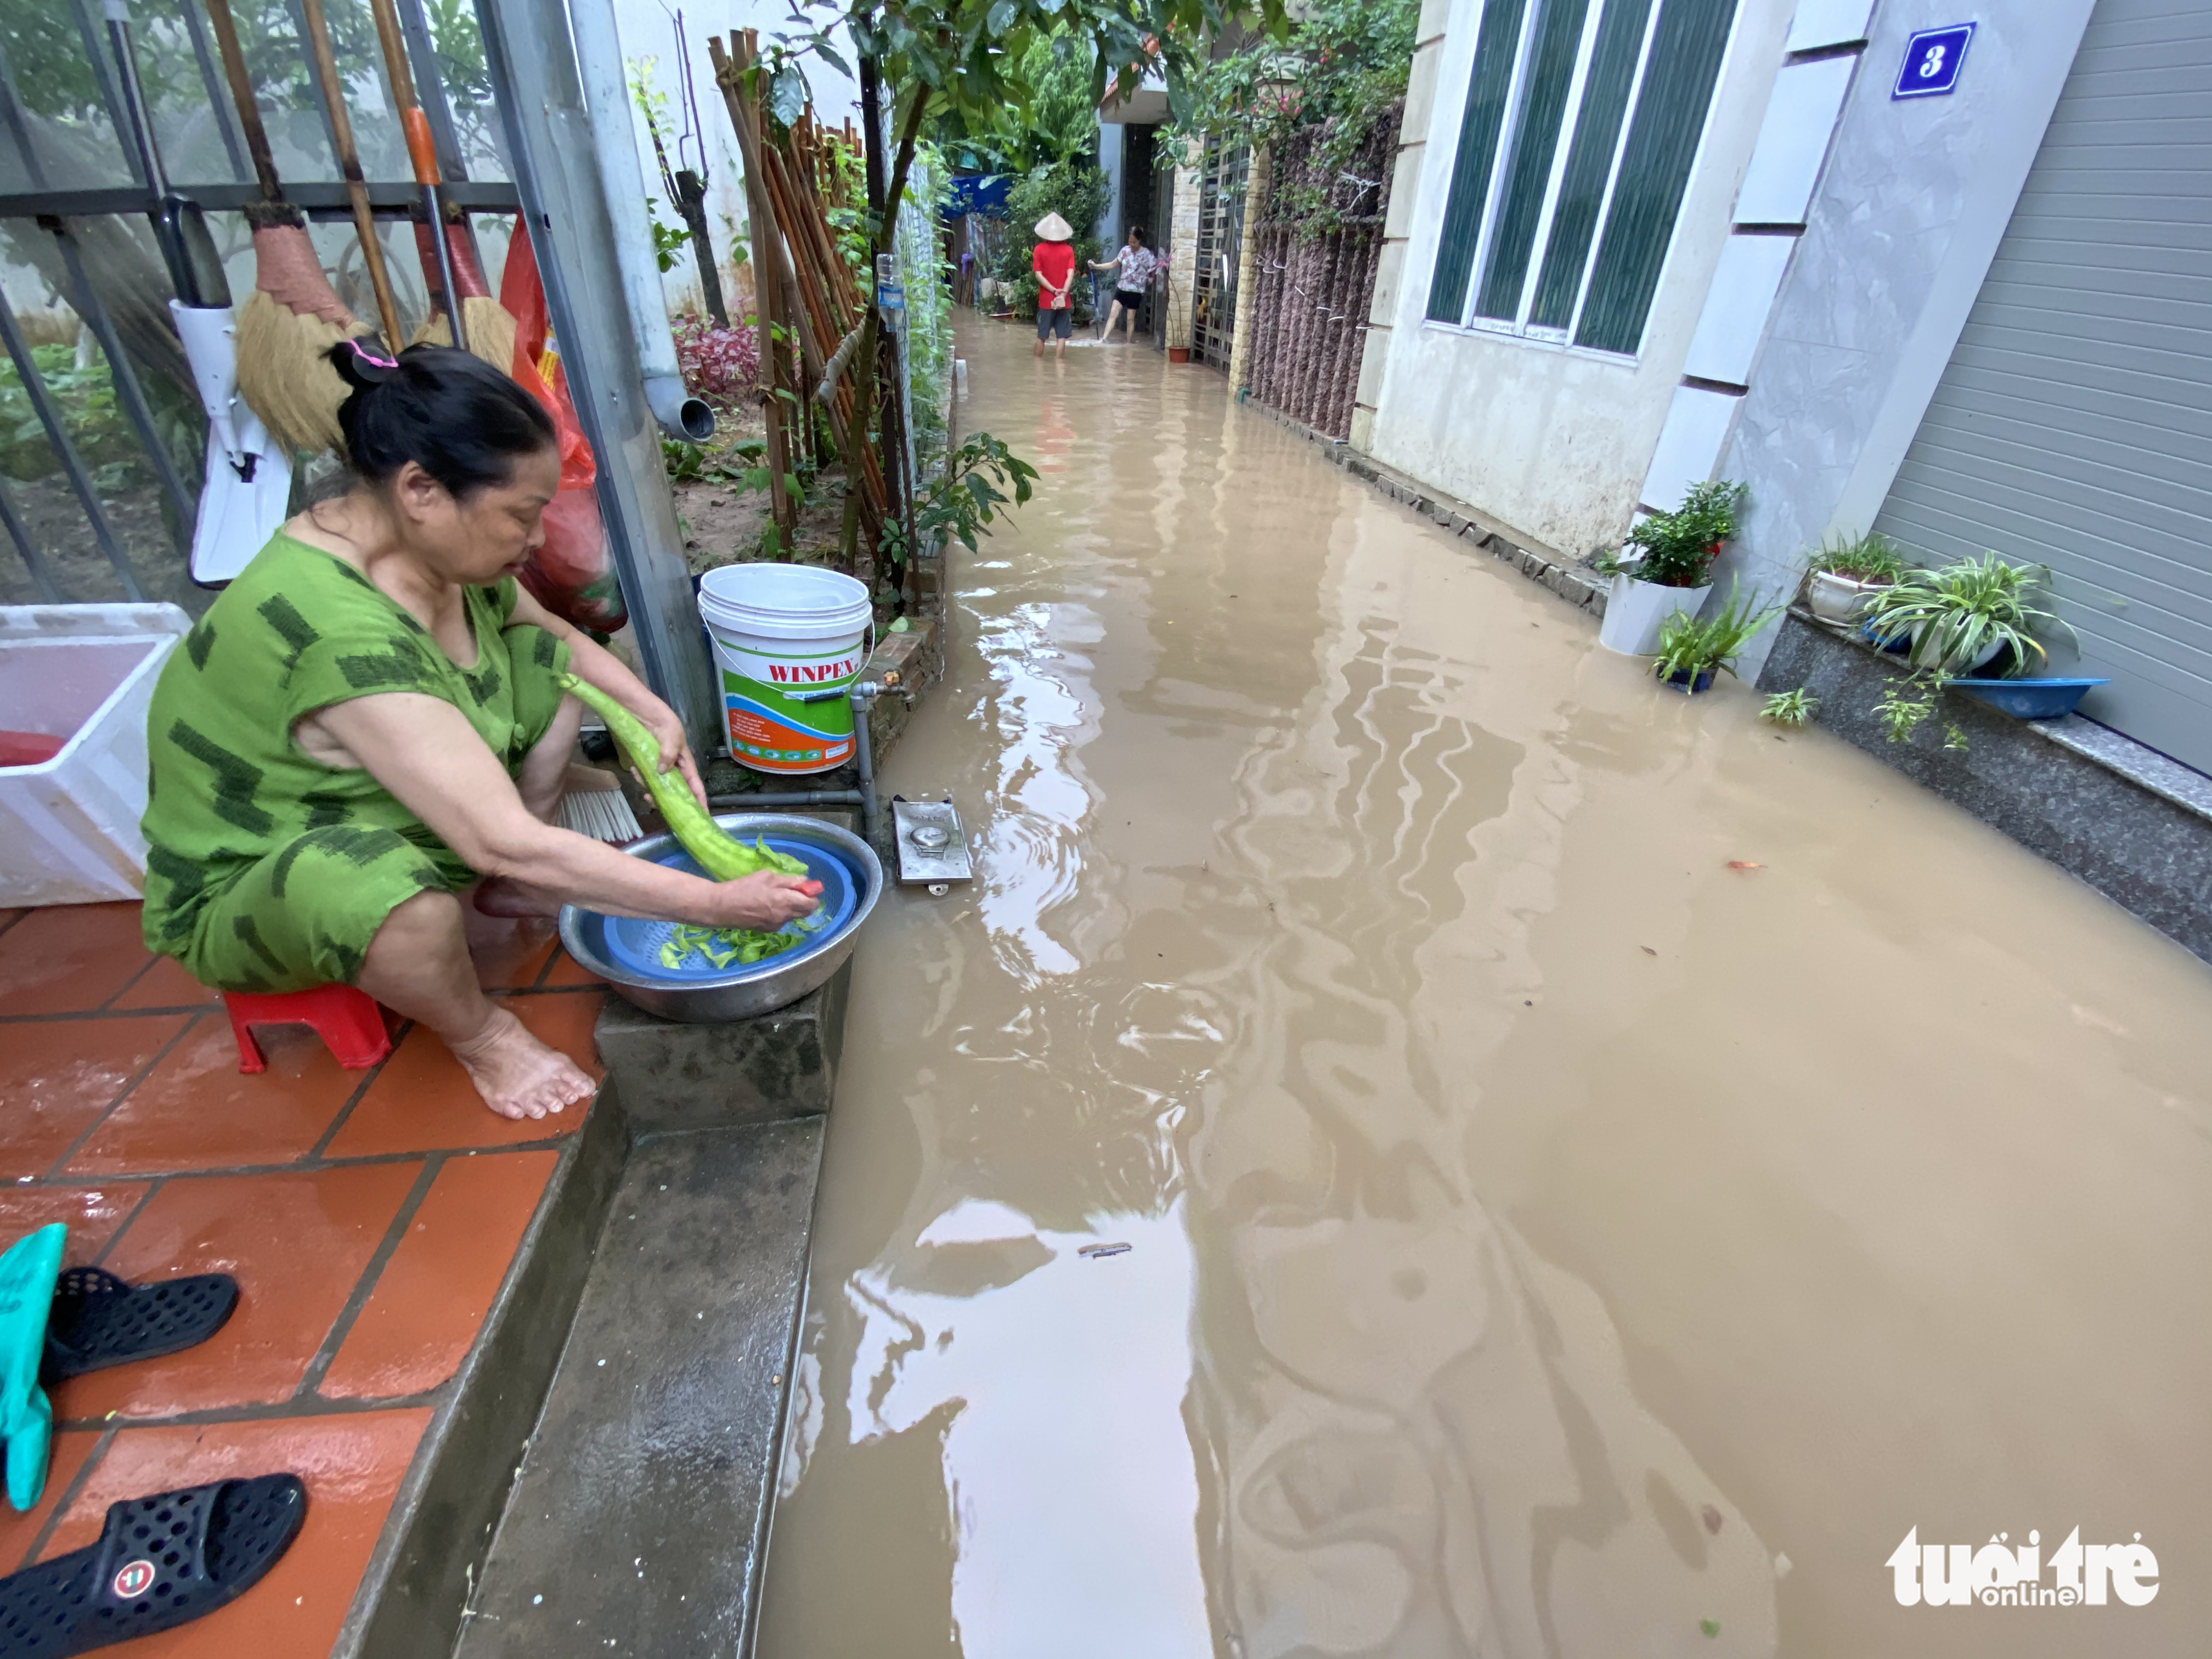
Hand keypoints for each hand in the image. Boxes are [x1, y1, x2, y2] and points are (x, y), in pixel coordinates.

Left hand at [634, 698, 707, 810]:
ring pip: (658, 786)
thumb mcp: (670, 734)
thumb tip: (663, 772)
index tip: (702, 817)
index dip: (699, 801)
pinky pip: (645, 777)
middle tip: (655, 802)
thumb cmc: (662, 719)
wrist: (640, 709)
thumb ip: (669, 753)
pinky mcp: (646, 764)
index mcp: (685, 762)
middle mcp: (674, 767)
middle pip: (675, 791)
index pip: (695, 785)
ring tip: (641, 780)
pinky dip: (639, 777)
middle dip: (667, 799)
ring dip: (649, 787)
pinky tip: (635, 768)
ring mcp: (659, 766)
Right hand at [707, 871, 821, 929]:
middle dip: (804, 902)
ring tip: (774, 897)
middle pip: (806, 912)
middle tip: (793, 892)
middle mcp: (785, 917)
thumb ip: (789, 881)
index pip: (812, 903)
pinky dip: (780, 913)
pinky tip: (765, 906)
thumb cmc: (744, 888)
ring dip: (791, 908)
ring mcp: (777, 925)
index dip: (811, 895)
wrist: (721, 907)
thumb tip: (804, 882)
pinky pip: (781, 921)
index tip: (805, 888)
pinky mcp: (768, 930)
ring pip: (793, 916)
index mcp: (786, 902)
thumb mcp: (767, 877)